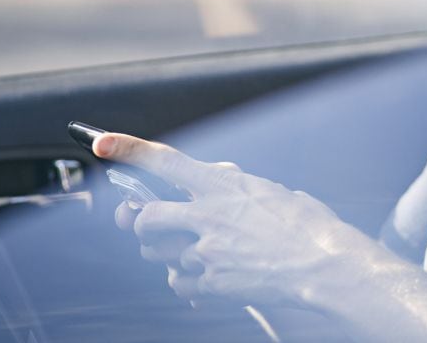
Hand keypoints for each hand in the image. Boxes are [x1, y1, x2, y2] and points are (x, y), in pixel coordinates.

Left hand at [93, 133, 368, 307]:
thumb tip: (218, 180)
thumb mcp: (272, 192)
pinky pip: (178, 282)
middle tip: (148, 223)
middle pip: (145, 216)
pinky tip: (206, 277)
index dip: (127, 149)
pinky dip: (185, 281)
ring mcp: (206, 251)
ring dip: (165, 252)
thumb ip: (237, 187)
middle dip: (141, 221)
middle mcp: (207, 215)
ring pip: (156, 252)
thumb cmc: (310, 227)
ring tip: (191, 251)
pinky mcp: (212, 282)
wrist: (326, 266)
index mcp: (223, 185)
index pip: (164, 160)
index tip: (101, 144)